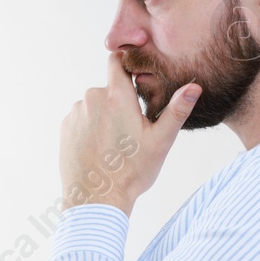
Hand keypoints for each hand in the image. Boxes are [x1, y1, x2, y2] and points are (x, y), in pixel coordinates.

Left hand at [59, 51, 201, 214]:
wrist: (96, 199)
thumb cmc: (132, 171)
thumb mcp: (161, 141)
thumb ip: (177, 110)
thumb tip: (194, 86)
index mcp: (117, 96)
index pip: (117, 61)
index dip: (127, 65)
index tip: (136, 77)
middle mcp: (92, 98)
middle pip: (109, 89)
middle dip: (120, 103)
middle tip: (132, 132)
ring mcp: (76, 113)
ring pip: (95, 106)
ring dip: (105, 117)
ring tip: (115, 145)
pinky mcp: (65, 127)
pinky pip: (82, 119)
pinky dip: (91, 129)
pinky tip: (101, 150)